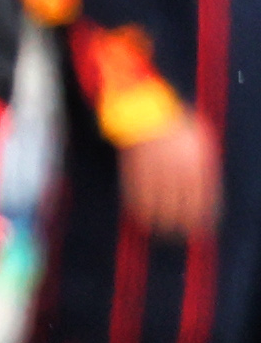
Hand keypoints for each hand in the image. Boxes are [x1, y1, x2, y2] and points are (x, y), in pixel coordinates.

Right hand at [125, 112, 221, 243]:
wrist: (144, 108)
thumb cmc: (175, 122)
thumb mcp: (199, 136)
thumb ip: (204, 161)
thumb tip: (208, 188)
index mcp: (198, 157)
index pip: (204, 192)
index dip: (203, 212)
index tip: (203, 226)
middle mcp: (178, 164)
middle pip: (183, 200)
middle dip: (182, 221)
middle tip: (182, 234)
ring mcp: (156, 166)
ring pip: (160, 200)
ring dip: (161, 219)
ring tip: (162, 231)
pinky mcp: (135, 167)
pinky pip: (138, 193)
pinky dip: (140, 208)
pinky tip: (142, 217)